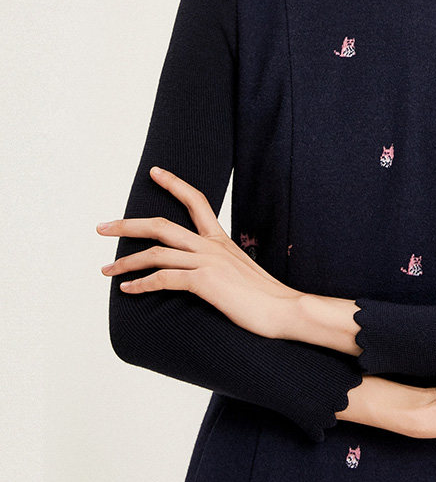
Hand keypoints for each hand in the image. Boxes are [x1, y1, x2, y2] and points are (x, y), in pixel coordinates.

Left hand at [97, 165, 299, 337]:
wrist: (286, 310)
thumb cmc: (266, 298)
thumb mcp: (240, 273)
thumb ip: (220, 267)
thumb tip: (203, 274)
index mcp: (221, 240)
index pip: (197, 200)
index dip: (174, 184)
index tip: (155, 172)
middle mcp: (211, 246)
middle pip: (161, 225)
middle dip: (127, 224)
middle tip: (102, 227)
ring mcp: (207, 262)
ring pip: (155, 252)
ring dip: (125, 261)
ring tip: (106, 270)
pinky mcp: (204, 282)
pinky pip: (163, 278)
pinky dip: (141, 284)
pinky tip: (127, 291)